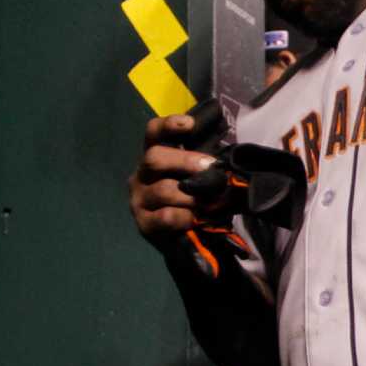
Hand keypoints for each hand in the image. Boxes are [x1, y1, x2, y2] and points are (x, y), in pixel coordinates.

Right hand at [127, 112, 220, 247]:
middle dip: (186, 161)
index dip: (168, 125)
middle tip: (211, 168)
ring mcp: (139, 200)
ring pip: (163, 189)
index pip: (153, 133)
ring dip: (192, 196)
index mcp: (155, 158)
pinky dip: (186, 217)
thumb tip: (225, 164)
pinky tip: (197, 219)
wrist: (188, 240)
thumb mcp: (201, 180)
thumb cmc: (196, 202)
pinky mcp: (144, 223)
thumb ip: (206, 168)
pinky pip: (166, 216)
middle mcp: (141, 175)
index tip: (189, 125)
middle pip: (155, 157)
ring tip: (210, 203)